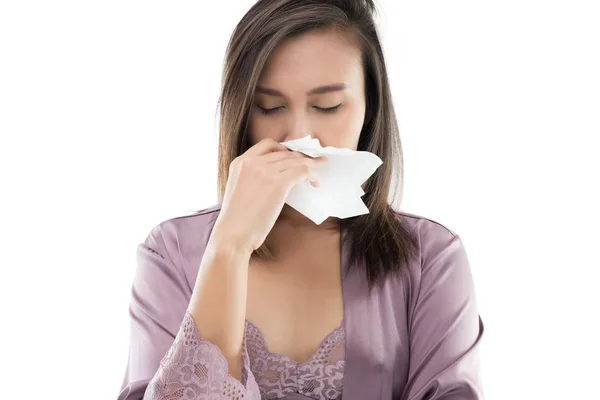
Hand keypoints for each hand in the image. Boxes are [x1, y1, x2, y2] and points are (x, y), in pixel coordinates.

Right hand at [210, 138, 327, 254]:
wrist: (232, 234)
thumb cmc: (236, 220)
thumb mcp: (239, 189)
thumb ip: (252, 177)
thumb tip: (276, 178)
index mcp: (240, 162)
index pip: (267, 145)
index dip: (284, 149)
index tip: (294, 156)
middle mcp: (252, 162)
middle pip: (284, 152)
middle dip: (301, 157)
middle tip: (313, 163)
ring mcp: (265, 171)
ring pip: (295, 160)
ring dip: (311, 164)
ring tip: (320, 168)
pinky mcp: (278, 183)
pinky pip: (301, 171)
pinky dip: (311, 174)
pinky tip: (314, 181)